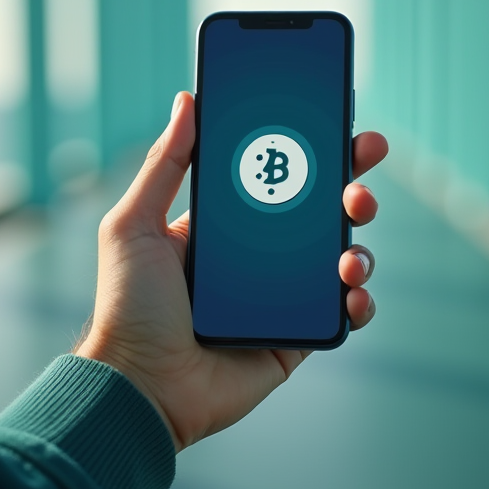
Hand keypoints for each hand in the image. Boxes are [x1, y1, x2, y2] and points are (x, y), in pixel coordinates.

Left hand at [75, 91, 388, 450]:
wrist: (141, 387)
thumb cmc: (127, 307)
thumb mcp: (135, 225)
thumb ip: (164, 163)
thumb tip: (187, 100)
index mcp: (224, 225)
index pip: (277, 177)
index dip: (311, 150)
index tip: (338, 124)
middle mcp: (258, 257)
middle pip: (319, 212)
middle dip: (350, 188)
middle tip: (361, 177)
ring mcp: (280, 297)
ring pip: (339, 259)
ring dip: (360, 247)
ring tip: (349, 253)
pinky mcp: (295, 338)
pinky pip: (340, 314)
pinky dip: (358, 302)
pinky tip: (351, 294)